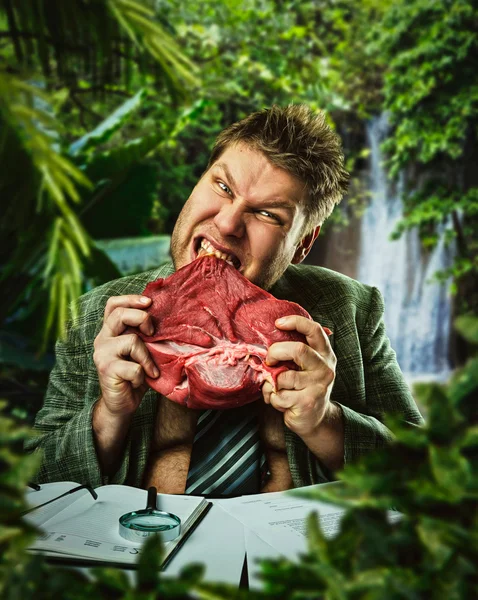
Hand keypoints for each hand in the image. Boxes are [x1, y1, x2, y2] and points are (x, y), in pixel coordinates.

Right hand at [93, 294, 158, 418]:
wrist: (122, 404)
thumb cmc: (136, 375)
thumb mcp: (142, 351)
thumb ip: (145, 335)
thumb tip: (169, 318)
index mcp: (110, 331)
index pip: (113, 304)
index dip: (131, 299)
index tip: (149, 302)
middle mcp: (102, 338)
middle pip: (120, 314)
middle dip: (142, 319)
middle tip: (153, 333)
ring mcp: (102, 353)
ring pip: (131, 340)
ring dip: (147, 357)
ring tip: (149, 370)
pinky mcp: (106, 369)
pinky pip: (134, 366)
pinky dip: (143, 375)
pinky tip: (139, 382)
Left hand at [262, 316, 335, 438]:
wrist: (315, 419)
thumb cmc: (304, 388)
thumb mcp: (306, 367)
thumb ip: (294, 354)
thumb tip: (267, 341)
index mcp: (324, 354)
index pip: (314, 330)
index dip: (296, 322)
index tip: (278, 323)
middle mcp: (325, 368)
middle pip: (298, 350)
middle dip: (275, 352)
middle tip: (269, 361)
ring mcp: (318, 386)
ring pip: (283, 377)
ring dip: (271, 383)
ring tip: (275, 388)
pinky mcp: (307, 402)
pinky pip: (279, 395)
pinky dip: (272, 398)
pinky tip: (280, 401)